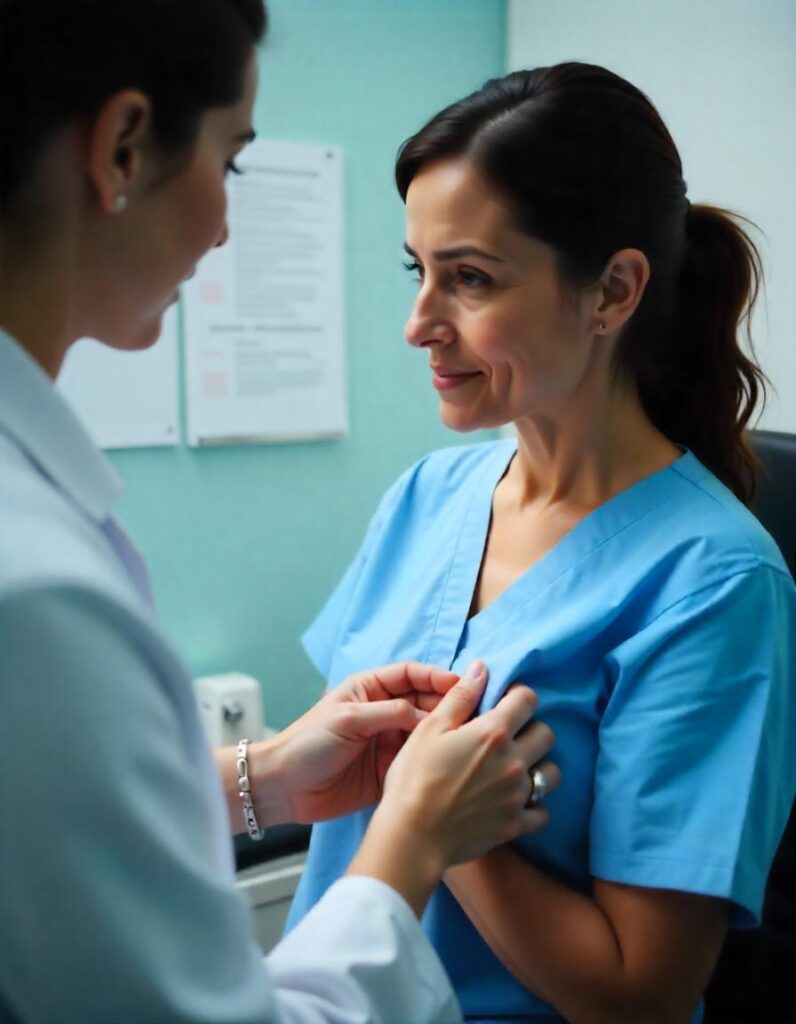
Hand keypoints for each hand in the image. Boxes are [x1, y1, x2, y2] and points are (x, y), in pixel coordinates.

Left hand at [256, 662, 459, 825]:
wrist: (284, 788)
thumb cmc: (308, 743)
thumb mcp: (349, 719)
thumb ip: (390, 713)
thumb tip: (429, 717)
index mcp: (370, 689)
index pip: (411, 675)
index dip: (437, 677)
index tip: (462, 685)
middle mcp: (383, 712)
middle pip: (424, 702)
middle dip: (448, 705)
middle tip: (474, 713)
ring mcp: (388, 741)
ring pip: (426, 732)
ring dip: (445, 733)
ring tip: (470, 738)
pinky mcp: (390, 770)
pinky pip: (419, 760)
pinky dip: (435, 760)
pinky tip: (454, 763)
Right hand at [381, 663, 557, 865]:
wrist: (412, 836)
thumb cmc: (414, 778)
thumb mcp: (430, 729)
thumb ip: (460, 696)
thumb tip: (482, 668)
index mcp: (494, 732)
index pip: (528, 700)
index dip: (518, 697)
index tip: (504, 704)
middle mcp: (514, 761)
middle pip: (546, 735)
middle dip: (531, 730)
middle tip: (508, 738)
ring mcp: (517, 795)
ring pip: (552, 774)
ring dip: (539, 767)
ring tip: (515, 770)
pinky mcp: (514, 825)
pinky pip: (542, 812)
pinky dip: (533, 806)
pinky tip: (514, 803)